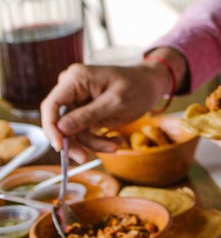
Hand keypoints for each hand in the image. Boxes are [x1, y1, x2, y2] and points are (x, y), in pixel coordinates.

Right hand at [41, 62, 166, 161]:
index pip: (51, 105)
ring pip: (73, 131)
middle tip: (84, 158)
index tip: (59, 147)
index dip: (51, 128)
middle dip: (75, 141)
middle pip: (60, 122)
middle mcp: (72, 89)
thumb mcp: (116, 102)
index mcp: (75, 79)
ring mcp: (78, 101)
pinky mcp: (85, 113)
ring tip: (115, 145)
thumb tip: (61, 128)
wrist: (152, 85)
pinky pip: (84, 132)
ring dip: (93, 143)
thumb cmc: (138, 86)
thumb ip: (88, 115)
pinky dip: (98, 140)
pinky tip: (116, 140)